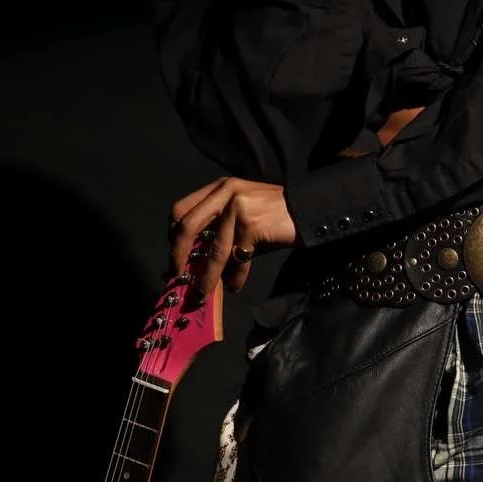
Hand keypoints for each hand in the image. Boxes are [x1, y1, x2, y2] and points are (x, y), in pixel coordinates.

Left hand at [168, 177, 296, 301]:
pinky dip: (235, 277)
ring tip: (202, 293)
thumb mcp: (243, 213)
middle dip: (178, 255)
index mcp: (219, 188)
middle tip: (177, 275)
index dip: (173, 235)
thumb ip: (220, 229)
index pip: (182, 209)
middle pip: (188, 226)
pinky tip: (234, 286)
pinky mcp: (252, 225)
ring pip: (213, 249)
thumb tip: (198, 261)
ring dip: (206, 276)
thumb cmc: (275, 215)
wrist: (310, 209)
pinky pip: (238, 258)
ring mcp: (238, 207)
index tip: (175, 255)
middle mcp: (225, 192)